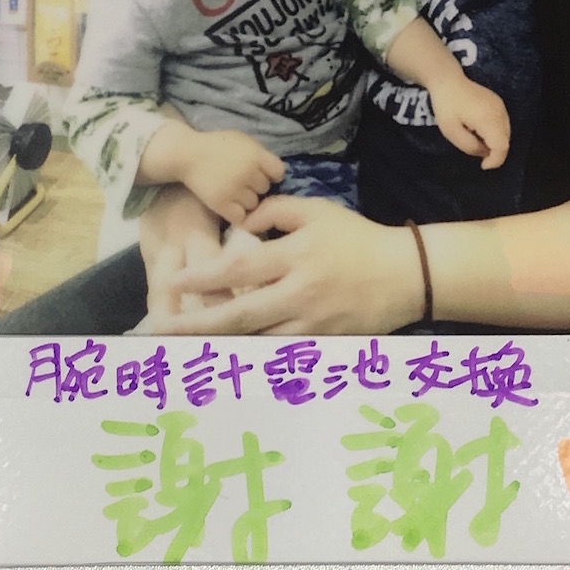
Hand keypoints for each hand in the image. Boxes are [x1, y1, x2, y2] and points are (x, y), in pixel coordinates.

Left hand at [157, 196, 425, 334]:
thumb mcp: (318, 210)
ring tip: (184, 348)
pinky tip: (227, 359)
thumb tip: (240, 223)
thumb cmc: (357, 237)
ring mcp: (309, 324)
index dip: (203, 277)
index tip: (175, 280)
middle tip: (164, 327)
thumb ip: (275, 210)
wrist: (406, 274)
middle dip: (197, 324)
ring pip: (255, 342)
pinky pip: (279, 354)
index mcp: (294, 257)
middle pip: (239, 315)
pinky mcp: (320, 343)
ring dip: (219, 346)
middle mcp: (298, 294)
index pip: (239, 270)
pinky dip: (252, 357)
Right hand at [182, 129, 285, 224]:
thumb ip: (260, 154)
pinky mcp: (221, 204)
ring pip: (253, 204)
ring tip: (233, 193)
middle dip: (255, 186)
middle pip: (264, 188)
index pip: (278, 172)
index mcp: (255, 155)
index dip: (271, 174)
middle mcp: (248, 172)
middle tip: (241, 182)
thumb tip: (276, 173)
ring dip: (246, 201)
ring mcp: (235, 189)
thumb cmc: (216, 145)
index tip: (262, 174)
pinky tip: (230, 207)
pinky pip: (240, 217)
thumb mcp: (242, 140)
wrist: (187, 155)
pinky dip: (237, 214)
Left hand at [429, 73, 510, 168]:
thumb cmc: (446, 106)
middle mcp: (499, 112)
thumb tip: (484, 153)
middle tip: (476, 152)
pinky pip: (503, 123)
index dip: (495, 161)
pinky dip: (496, 133)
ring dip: (495, 142)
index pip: (502, 146)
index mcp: (488, 119)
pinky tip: (480, 130)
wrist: (448, 80)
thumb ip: (469, 146)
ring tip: (476, 139)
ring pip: (506, 133)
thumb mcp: (451, 131)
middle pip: (506, 141)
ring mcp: (501, 106)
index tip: (483, 166)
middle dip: (494, 152)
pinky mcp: (499, 102)